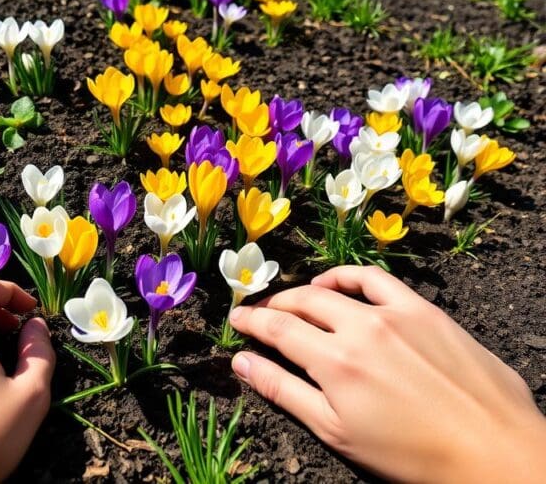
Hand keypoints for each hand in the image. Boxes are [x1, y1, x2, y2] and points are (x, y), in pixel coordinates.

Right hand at [229, 265, 545, 482]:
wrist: (493, 451)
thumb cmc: (412, 455)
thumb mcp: (337, 432)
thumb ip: (285, 392)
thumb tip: (242, 363)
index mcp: (334, 362)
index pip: (277, 328)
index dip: (251, 322)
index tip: (236, 320)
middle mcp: (360, 327)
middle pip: (300, 303)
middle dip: (273, 306)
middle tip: (259, 312)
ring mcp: (393, 313)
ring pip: (333, 288)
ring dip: (305, 290)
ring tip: (293, 299)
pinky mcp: (422, 308)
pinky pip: (376, 279)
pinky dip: (349, 275)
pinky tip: (338, 284)